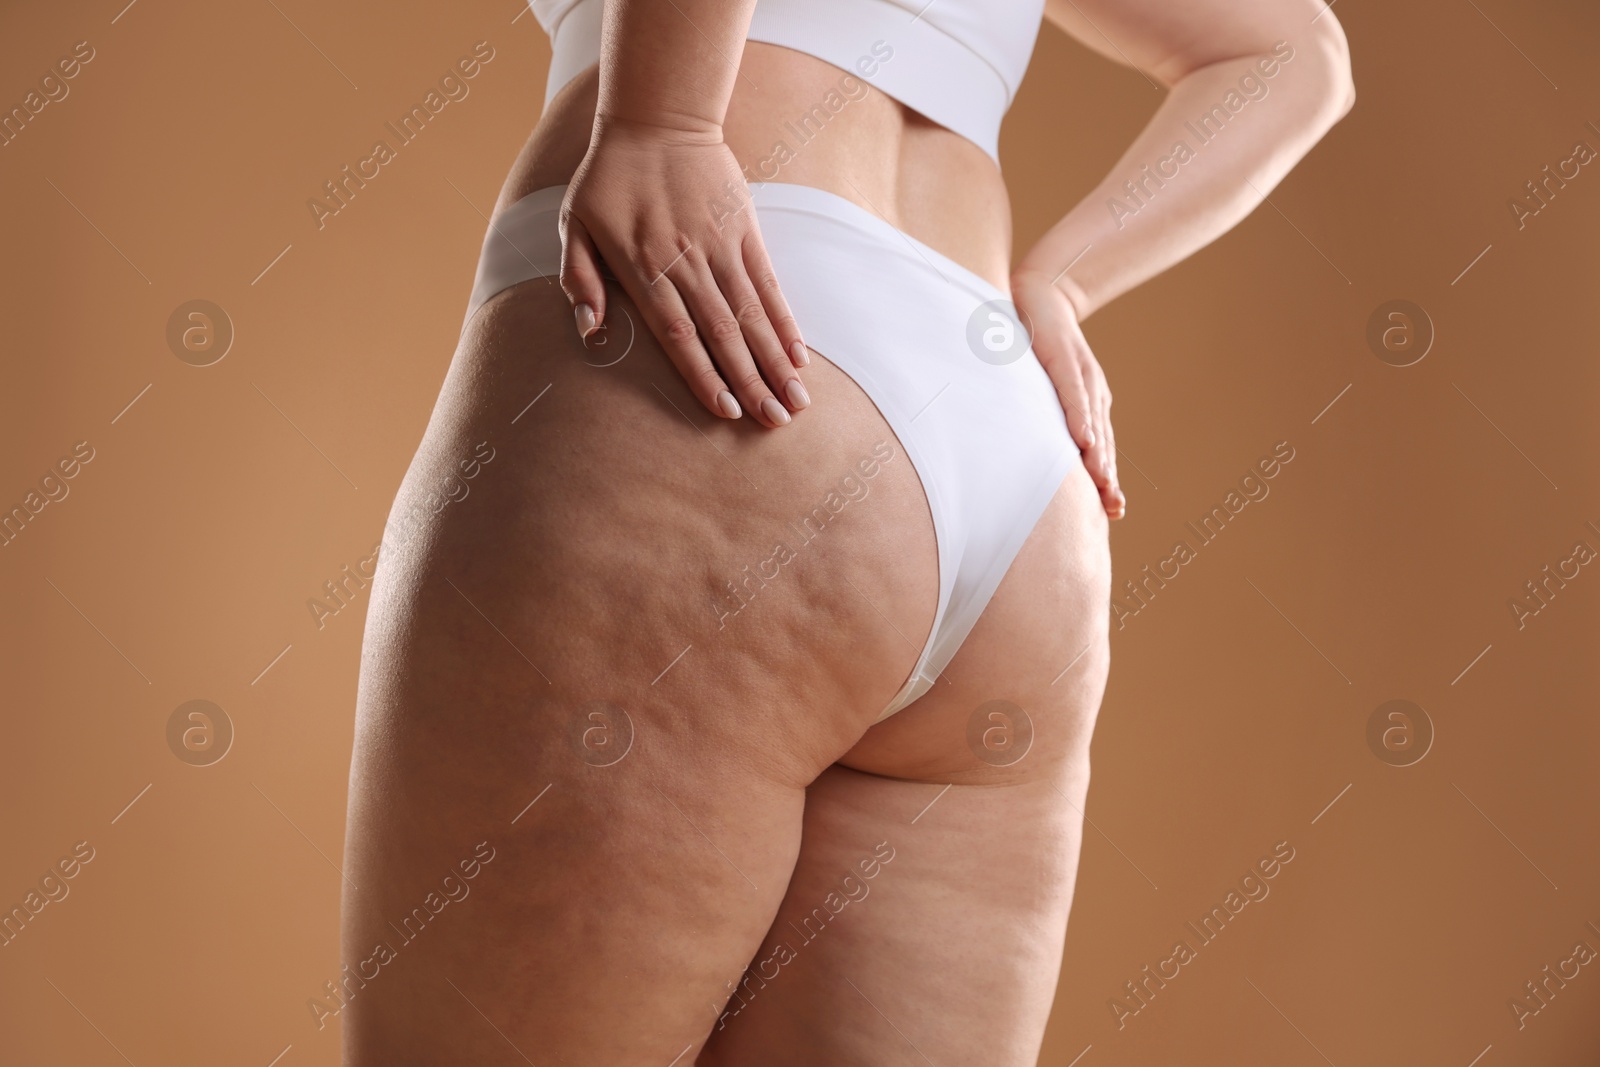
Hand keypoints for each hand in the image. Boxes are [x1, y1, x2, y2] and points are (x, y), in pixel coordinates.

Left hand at [558, 115, 809, 428]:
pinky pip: (768, 284)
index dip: (704, 376)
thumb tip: (588, 331)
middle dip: (751, 382)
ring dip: (775, 361)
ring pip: (752, 315)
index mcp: (644, 269)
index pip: (678, 336)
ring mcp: (720, 248)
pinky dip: (785, 321)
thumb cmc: (609, 176)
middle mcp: (686, 264)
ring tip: (795, 399)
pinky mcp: (745, 231)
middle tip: (774, 422)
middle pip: (723, 334)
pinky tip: (799, 353)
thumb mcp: (574, 224)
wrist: (657, 117)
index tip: (725, 412)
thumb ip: (580, 279)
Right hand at [1011, 267, 1124, 518]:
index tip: (1114, 510)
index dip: (1106, 477)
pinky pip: (1073, 393)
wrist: (1039, 291)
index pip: (1100, 445)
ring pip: (1092, 422)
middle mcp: (1092, 391)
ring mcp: (1080, 374)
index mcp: (1089, 401)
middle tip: (1114, 509)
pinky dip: (1079, 418)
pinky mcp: (1063, 358)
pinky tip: (1084, 440)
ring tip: (1104, 485)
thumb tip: (1031, 449)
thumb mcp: (1043, 384)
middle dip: (1107, 476)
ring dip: (1098, 455)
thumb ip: (1044, 414)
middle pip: (1102, 441)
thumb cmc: (1037, 341)